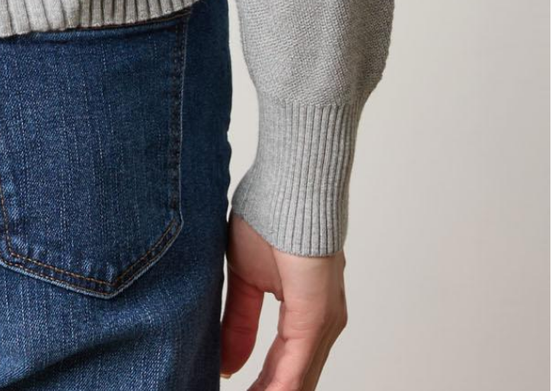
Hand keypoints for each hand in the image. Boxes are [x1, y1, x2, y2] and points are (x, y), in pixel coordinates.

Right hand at [218, 212, 347, 388]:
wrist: (290, 181)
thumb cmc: (271, 214)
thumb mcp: (245, 278)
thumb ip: (239, 322)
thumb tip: (228, 363)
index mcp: (305, 313)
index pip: (282, 365)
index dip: (262, 386)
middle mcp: (322, 324)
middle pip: (294, 381)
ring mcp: (323, 323)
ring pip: (298, 379)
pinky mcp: (317, 316)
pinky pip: (297, 363)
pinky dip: (279, 386)